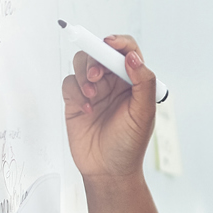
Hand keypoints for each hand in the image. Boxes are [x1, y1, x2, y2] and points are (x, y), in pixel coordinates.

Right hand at [62, 35, 155, 179]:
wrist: (108, 170)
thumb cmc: (130, 144)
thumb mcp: (143, 114)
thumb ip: (143, 83)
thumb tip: (133, 57)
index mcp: (134, 83)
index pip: (127, 52)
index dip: (118, 43)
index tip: (109, 44)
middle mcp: (114, 83)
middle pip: (100, 54)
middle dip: (96, 60)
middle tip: (97, 78)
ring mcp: (93, 91)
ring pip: (81, 64)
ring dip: (83, 74)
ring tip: (91, 94)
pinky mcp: (75, 101)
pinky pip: (68, 83)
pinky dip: (75, 92)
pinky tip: (87, 110)